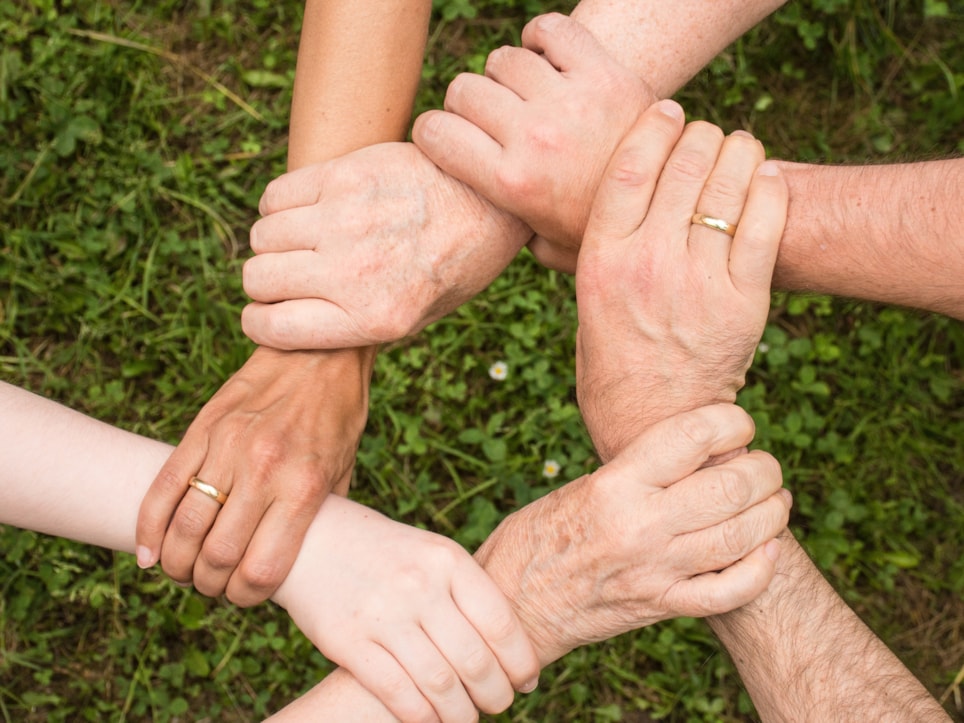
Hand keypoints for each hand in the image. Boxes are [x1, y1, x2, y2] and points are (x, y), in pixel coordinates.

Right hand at [135, 346, 373, 605]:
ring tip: (183, 570)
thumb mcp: (344, 471)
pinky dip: (148, 527)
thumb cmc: (338, 416)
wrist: (319, 352)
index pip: (262, 569)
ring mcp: (228, 447)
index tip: (245, 597)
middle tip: (212, 586)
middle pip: (217, 555)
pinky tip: (149, 552)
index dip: (246, 597)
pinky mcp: (203, 428)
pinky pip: (164, 486)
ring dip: (177, 563)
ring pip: (184, 526)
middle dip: (209, 585)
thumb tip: (300, 563)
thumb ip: (319, 517)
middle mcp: (264, 470)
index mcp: (303, 487)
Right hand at [241, 142, 531, 349]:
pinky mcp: (344, 175)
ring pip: (262, 236)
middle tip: (290, 275)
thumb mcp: (418, 317)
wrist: (491, 200)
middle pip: (258, 279)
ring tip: (303, 241)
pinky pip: (275, 196)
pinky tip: (307, 210)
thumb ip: (357, 326)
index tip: (266, 314)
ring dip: (274, 243)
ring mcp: (346, 220)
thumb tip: (293, 325)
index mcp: (374, 318)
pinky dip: (279, 206)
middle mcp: (355, 272)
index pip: (273, 328)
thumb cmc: (455, 264)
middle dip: (265, 283)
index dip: (260, 323)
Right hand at [273, 495, 539, 722]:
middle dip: (496, 694)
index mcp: (447, 560)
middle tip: (499, 704)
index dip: (520, 661)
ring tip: (467, 718)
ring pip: (440, 684)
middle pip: (475, 660)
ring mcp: (382, 614)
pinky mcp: (348, 640)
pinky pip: (397, 692)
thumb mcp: (431, 553)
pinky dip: (422, 717)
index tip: (526, 680)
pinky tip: (431, 720)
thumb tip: (511, 647)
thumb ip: (466, 592)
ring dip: (461, 713)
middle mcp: (419, 585)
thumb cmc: (385, 552)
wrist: (311, 538)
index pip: (501, 623)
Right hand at [413, 13, 654, 272]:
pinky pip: (551, 30)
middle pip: (464, 90)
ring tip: (525, 96)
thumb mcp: (548, 249)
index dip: (433, 133)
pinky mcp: (604, 73)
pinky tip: (547, 60)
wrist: (673, 204)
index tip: (446, 139)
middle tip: (491, 121)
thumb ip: (508, 233)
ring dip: (506, 76)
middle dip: (467, 105)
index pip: (434, 132)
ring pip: (503, 60)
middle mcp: (534, 138)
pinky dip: (541, 38)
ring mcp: (570, 101)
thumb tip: (478, 225)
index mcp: (512, 184)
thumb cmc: (601, 230)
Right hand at [475, 404, 789, 665]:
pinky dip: (760, 569)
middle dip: (764, 469)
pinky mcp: (660, 606)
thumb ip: (638, 472)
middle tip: (765, 465)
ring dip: (772, 513)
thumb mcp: (582, 487)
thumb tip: (697, 453)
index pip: (692, 436)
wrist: (513, 604)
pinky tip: (767, 550)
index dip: (731, 421)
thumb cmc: (539, 535)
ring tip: (776, 500)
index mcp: (615, 484)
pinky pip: (729, 591)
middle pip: (730, 486)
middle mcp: (639, 525)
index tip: (739, 423)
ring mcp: (654, 570)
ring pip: (741, 536)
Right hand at [575, 103, 787, 460]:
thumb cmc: (612, 361)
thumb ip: (592, 249)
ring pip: (728, 184)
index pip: (629, 166)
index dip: (654, 125)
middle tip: (706, 136)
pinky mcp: (743, 302)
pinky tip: (766, 177)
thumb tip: (595, 196)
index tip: (668, 109)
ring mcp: (698, 282)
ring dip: (738, 152)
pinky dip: (770, 188)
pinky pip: (765, 223)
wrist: (654, 424)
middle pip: (684, 164)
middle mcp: (648, 263)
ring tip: (738, 149)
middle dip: (700, 135)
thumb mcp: (585, 301)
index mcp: (601, 259)